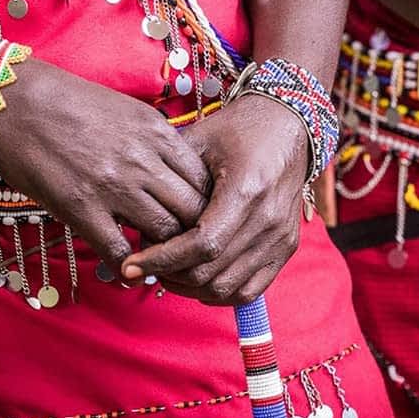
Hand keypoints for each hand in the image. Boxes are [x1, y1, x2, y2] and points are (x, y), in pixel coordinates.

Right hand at [0, 58, 209, 272]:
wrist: (13, 100)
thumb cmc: (67, 101)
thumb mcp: (126, 109)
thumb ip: (154, 139)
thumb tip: (172, 170)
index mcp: (156, 132)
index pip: (203, 179)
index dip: (204, 202)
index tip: (194, 214)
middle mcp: (143, 159)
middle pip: (193, 209)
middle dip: (193, 229)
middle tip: (183, 241)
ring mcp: (114, 185)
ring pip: (165, 232)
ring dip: (164, 248)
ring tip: (156, 254)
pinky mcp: (81, 208)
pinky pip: (120, 251)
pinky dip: (128, 265)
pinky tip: (127, 267)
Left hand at [122, 94, 307, 304]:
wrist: (286, 126)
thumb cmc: (239, 129)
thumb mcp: (199, 141)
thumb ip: (169, 177)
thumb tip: (137, 216)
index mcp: (247, 190)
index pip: (202, 245)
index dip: (163, 260)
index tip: (132, 264)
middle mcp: (268, 220)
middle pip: (211, 273)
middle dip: (170, 275)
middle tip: (144, 264)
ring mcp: (281, 237)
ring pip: (228, 288)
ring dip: (191, 288)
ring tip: (167, 270)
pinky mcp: (286, 247)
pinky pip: (250, 290)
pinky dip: (219, 291)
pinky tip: (196, 278)